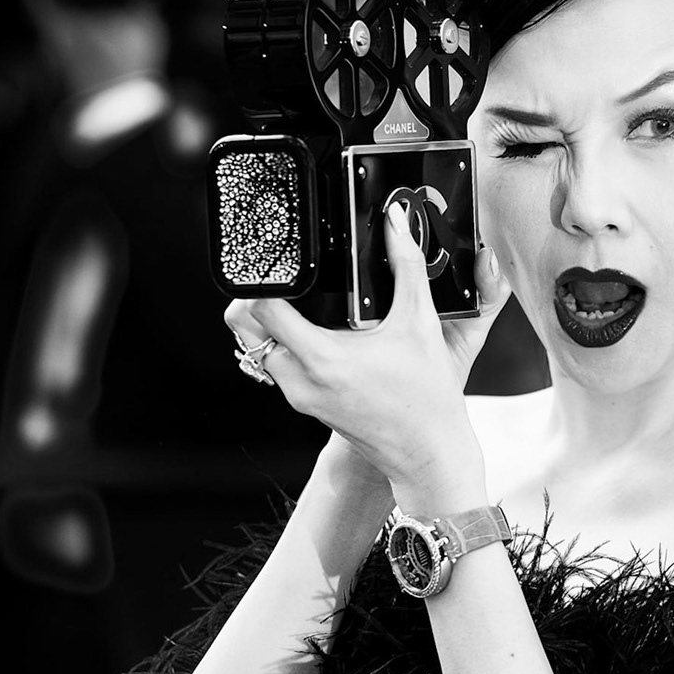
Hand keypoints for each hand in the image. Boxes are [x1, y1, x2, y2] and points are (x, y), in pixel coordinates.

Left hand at [227, 203, 510, 510]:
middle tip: (280, 276)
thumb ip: (408, 265)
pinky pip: (274, 367)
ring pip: (255, 349)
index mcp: (323, 357)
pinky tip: (311, 333)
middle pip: (244, 329)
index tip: (274, 259)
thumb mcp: (421, 322)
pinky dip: (280, 346)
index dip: (262, 277)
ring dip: (265, 323)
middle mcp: (301, 380)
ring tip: (295, 302)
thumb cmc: (428, 397)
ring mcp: (299, 396)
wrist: (428, 452)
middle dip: (255, 297)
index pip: (262, 308)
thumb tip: (398, 222)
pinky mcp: (305, 404)